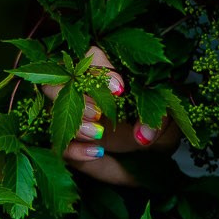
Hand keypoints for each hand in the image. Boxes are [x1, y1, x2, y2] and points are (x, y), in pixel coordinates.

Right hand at [41, 46, 177, 186]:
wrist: (149, 161)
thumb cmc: (155, 128)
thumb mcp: (167, 121)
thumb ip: (158, 120)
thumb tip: (143, 134)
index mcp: (106, 75)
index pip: (91, 57)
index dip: (101, 70)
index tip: (119, 90)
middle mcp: (82, 93)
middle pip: (59, 80)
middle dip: (76, 96)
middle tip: (98, 113)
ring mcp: (71, 119)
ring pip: (51, 111)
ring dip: (74, 122)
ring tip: (98, 134)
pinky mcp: (67, 145)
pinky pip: (59, 146)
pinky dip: (74, 150)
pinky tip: (97, 153)